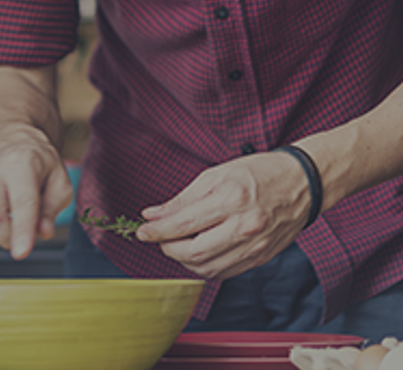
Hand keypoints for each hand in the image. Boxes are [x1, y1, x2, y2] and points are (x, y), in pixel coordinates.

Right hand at [0, 127, 72, 258]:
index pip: (21, 200)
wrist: (15, 146)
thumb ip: (53, 208)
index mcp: (22, 163)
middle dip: (6, 237)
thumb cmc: (39, 166)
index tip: (21, 253)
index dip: (22, 229)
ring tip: (4, 228)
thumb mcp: (59, 182)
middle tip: (19, 234)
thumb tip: (43, 232)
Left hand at [136, 151, 310, 279]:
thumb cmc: (258, 173)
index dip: (158, 231)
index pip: (184, 224)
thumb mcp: (216, 174)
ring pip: (209, 268)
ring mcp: (255, 245)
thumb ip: (183, 199)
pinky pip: (226, 272)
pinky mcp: (261, 257)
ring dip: (184, 261)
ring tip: (176, 245)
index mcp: (231, 198)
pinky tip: (198, 253)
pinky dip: (206, 266)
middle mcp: (245, 225)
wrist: (303, 183)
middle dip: (168, 248)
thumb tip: (154, 215)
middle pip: (194, 252)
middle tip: (157, 238)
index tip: (141, 232)